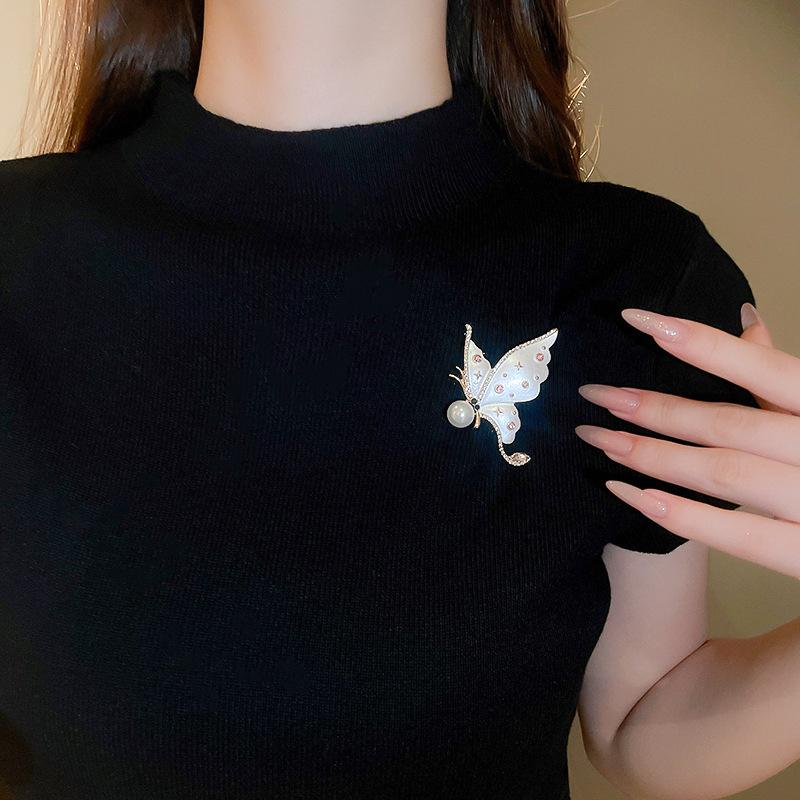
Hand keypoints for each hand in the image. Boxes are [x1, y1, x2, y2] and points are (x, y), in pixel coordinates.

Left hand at [575, 303, 799, 578]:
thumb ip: (782, 371)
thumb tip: (743, 314)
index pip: (764, 368)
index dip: (700, 343)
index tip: (636, 319)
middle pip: (728, 424)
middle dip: (654, 409)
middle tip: (595, 396)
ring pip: (723, 475)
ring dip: (652, 456)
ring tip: (600, 440)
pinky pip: (740, 538)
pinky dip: (681, 515)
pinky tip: (630, 494)